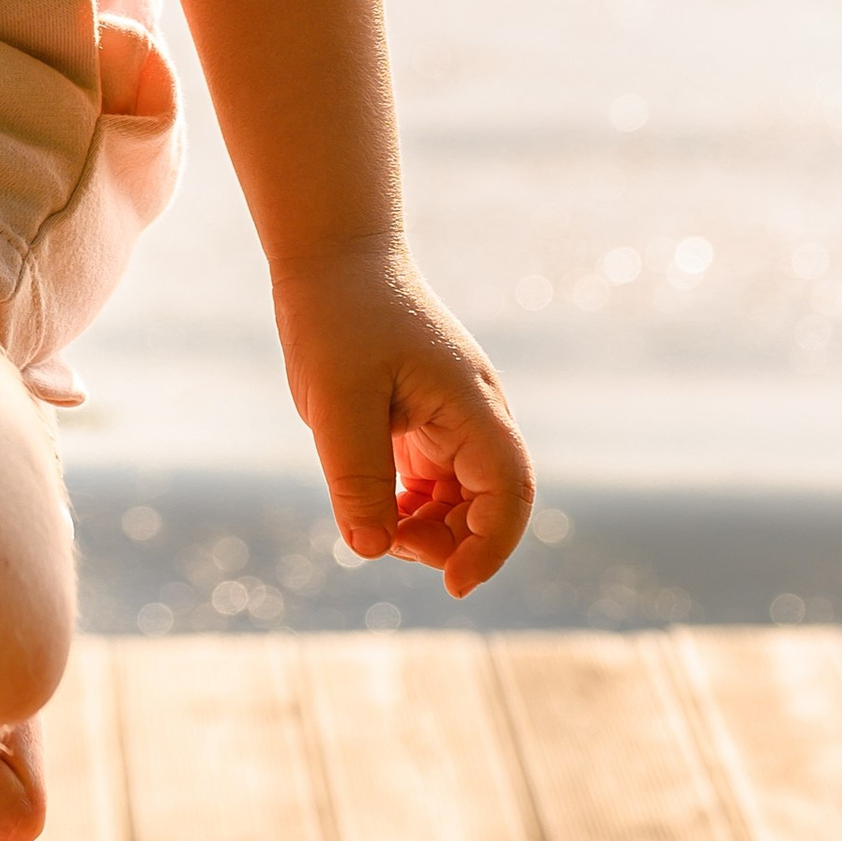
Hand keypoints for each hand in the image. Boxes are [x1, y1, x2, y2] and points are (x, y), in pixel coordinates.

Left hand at [273, 237, 533, 596]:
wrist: (331, 256)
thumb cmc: (337, 315)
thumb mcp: (337, 399)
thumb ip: (357, 475)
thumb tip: (373, 548)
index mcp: (469, 403)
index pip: (509, 490)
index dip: (491, 547)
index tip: (452, 584)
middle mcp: (472, 413)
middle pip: (489, 505)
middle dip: (448, 542)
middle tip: (385, 538)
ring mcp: (450, 417)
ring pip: (460, 500)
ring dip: (428, 529)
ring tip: (374, 521)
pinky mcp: (423, 420)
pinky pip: (432, 483)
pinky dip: (409, 507)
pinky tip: (373, 505)